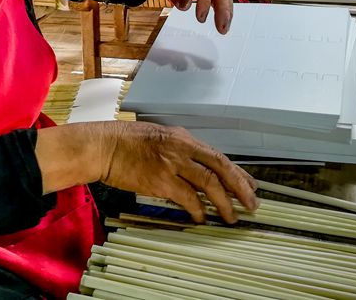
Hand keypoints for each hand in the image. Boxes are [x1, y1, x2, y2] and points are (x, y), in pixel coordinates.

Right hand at [98, 121, 258, 222]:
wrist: (104, 146)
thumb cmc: (126, 143)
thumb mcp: (159, 139)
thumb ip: (180, 152)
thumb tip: (197, 170)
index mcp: (183, 138)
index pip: (218, 156)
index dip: (237, 173)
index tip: (250, 185)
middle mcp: (182, 148)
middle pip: (221, 167)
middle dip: (240, 187)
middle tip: (252, 204)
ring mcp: (172, 163)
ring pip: (209, 183)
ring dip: (223, 202)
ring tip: (231, 217)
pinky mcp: (161, 180)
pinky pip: (187, 197)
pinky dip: (198, 209)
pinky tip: (202, 217)